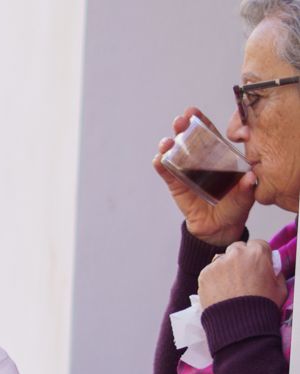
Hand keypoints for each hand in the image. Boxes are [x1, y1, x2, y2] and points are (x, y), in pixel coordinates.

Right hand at [154, 108, 254, 245]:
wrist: (219, 228)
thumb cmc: (235, 207)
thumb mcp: (245, 196)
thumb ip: (246, 187)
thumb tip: (249, 177)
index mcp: (219, 156)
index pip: (210, 135)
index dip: (202, 122)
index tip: (193, 112)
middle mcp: (201, 160)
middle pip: (189, 139)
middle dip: (183, 127)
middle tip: (180, 121)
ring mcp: (187, 172)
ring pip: (175, 153)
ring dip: (169, 144)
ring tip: (167, 142)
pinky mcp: (176, 185)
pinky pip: (167, 173)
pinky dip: (161, 165)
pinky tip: (159, 159)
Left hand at [199, 239, 287, 308]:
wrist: (239, 323)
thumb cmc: (261, 306)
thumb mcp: (279, 287)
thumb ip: (275, 272)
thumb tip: (270, 269)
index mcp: (258, 253)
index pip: (257, 244)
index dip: (257, 255)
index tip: (256, 264)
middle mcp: (237, 254)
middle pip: (237, 248)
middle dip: (239, 258)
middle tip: (241, 274)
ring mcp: (218, 263)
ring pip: (221, 259)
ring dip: (225, 267)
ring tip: (228, 285)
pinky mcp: (204, 274)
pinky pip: (209, 271)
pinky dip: (212, 278)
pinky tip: (219, 291)